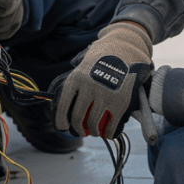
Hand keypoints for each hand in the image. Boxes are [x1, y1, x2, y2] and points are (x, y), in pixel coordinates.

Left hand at [51, 23, 152, 138]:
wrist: (123, 50)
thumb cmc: (100, 62)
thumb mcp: (81, 68)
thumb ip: (74, 87)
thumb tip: (66, 110)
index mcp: (76, 80)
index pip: (63, 107)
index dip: (61, 122)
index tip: (63, 127)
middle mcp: (88, 88)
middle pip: (78, 118)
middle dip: (78, 129)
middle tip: (82, 131)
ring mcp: (104, 95)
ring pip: (93, 124)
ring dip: (93, 131)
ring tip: (95, 130)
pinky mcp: (120, 101)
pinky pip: (111, 125)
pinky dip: (108, 132)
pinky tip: (107, 131)